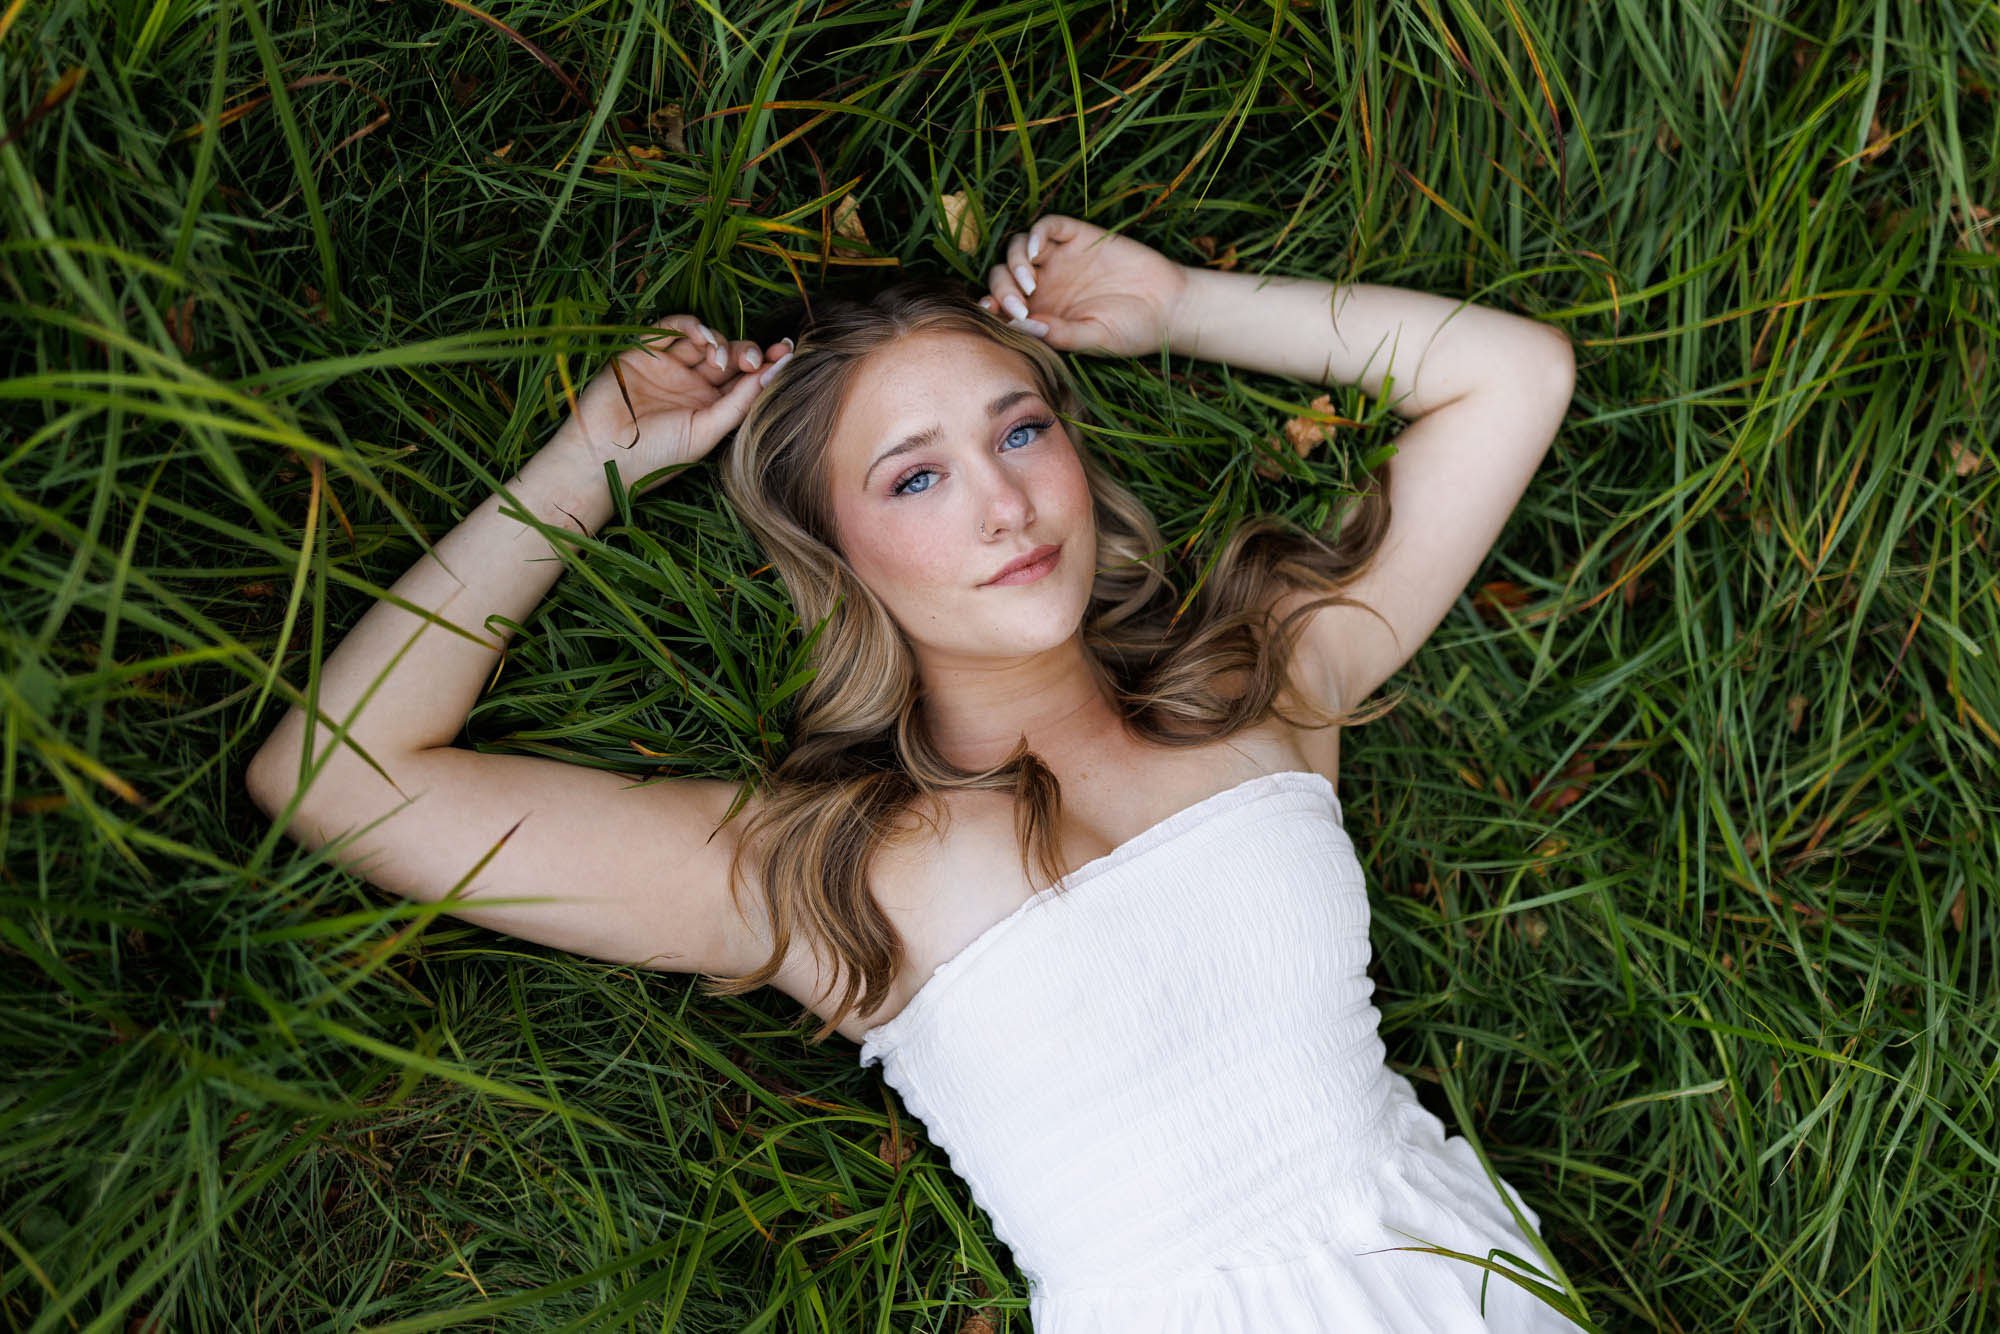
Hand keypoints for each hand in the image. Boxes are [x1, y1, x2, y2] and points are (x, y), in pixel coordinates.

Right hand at [561, 314, 792, 493]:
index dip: (767, 364)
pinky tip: (704, 340)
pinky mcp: (645, 350)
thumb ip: (739, 402)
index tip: (786, 355)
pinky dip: (692, 327)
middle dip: (747, 352)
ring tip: (721, 360)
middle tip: (755, 360)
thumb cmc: (656, 455)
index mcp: (711, 406)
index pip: (746, 378)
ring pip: (704, 339)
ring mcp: (669, 366)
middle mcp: (693, 384)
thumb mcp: (706, 432)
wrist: (603, 456)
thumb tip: (775, 372)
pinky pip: (673, 327)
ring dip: (720, 342)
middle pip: (730, 355)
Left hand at [977, 213, 1191, 357]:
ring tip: (1029, 285)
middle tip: (1020, 307)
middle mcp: (1046, 284)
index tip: (992, 316)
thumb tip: (1022, 326)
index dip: (991, 308)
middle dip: (1003, 291)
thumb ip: (1059, 335)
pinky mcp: (1079, 237)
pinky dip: (1035, 234)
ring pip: (1017, 249)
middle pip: (1004, 276)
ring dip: (1014, 264)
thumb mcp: (1094, 339)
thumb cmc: (1132, 331)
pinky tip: (1036, 252)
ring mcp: (1061, 259)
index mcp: (1042, 312)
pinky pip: (1047, 226)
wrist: (1170, 307)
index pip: (1002, 305)